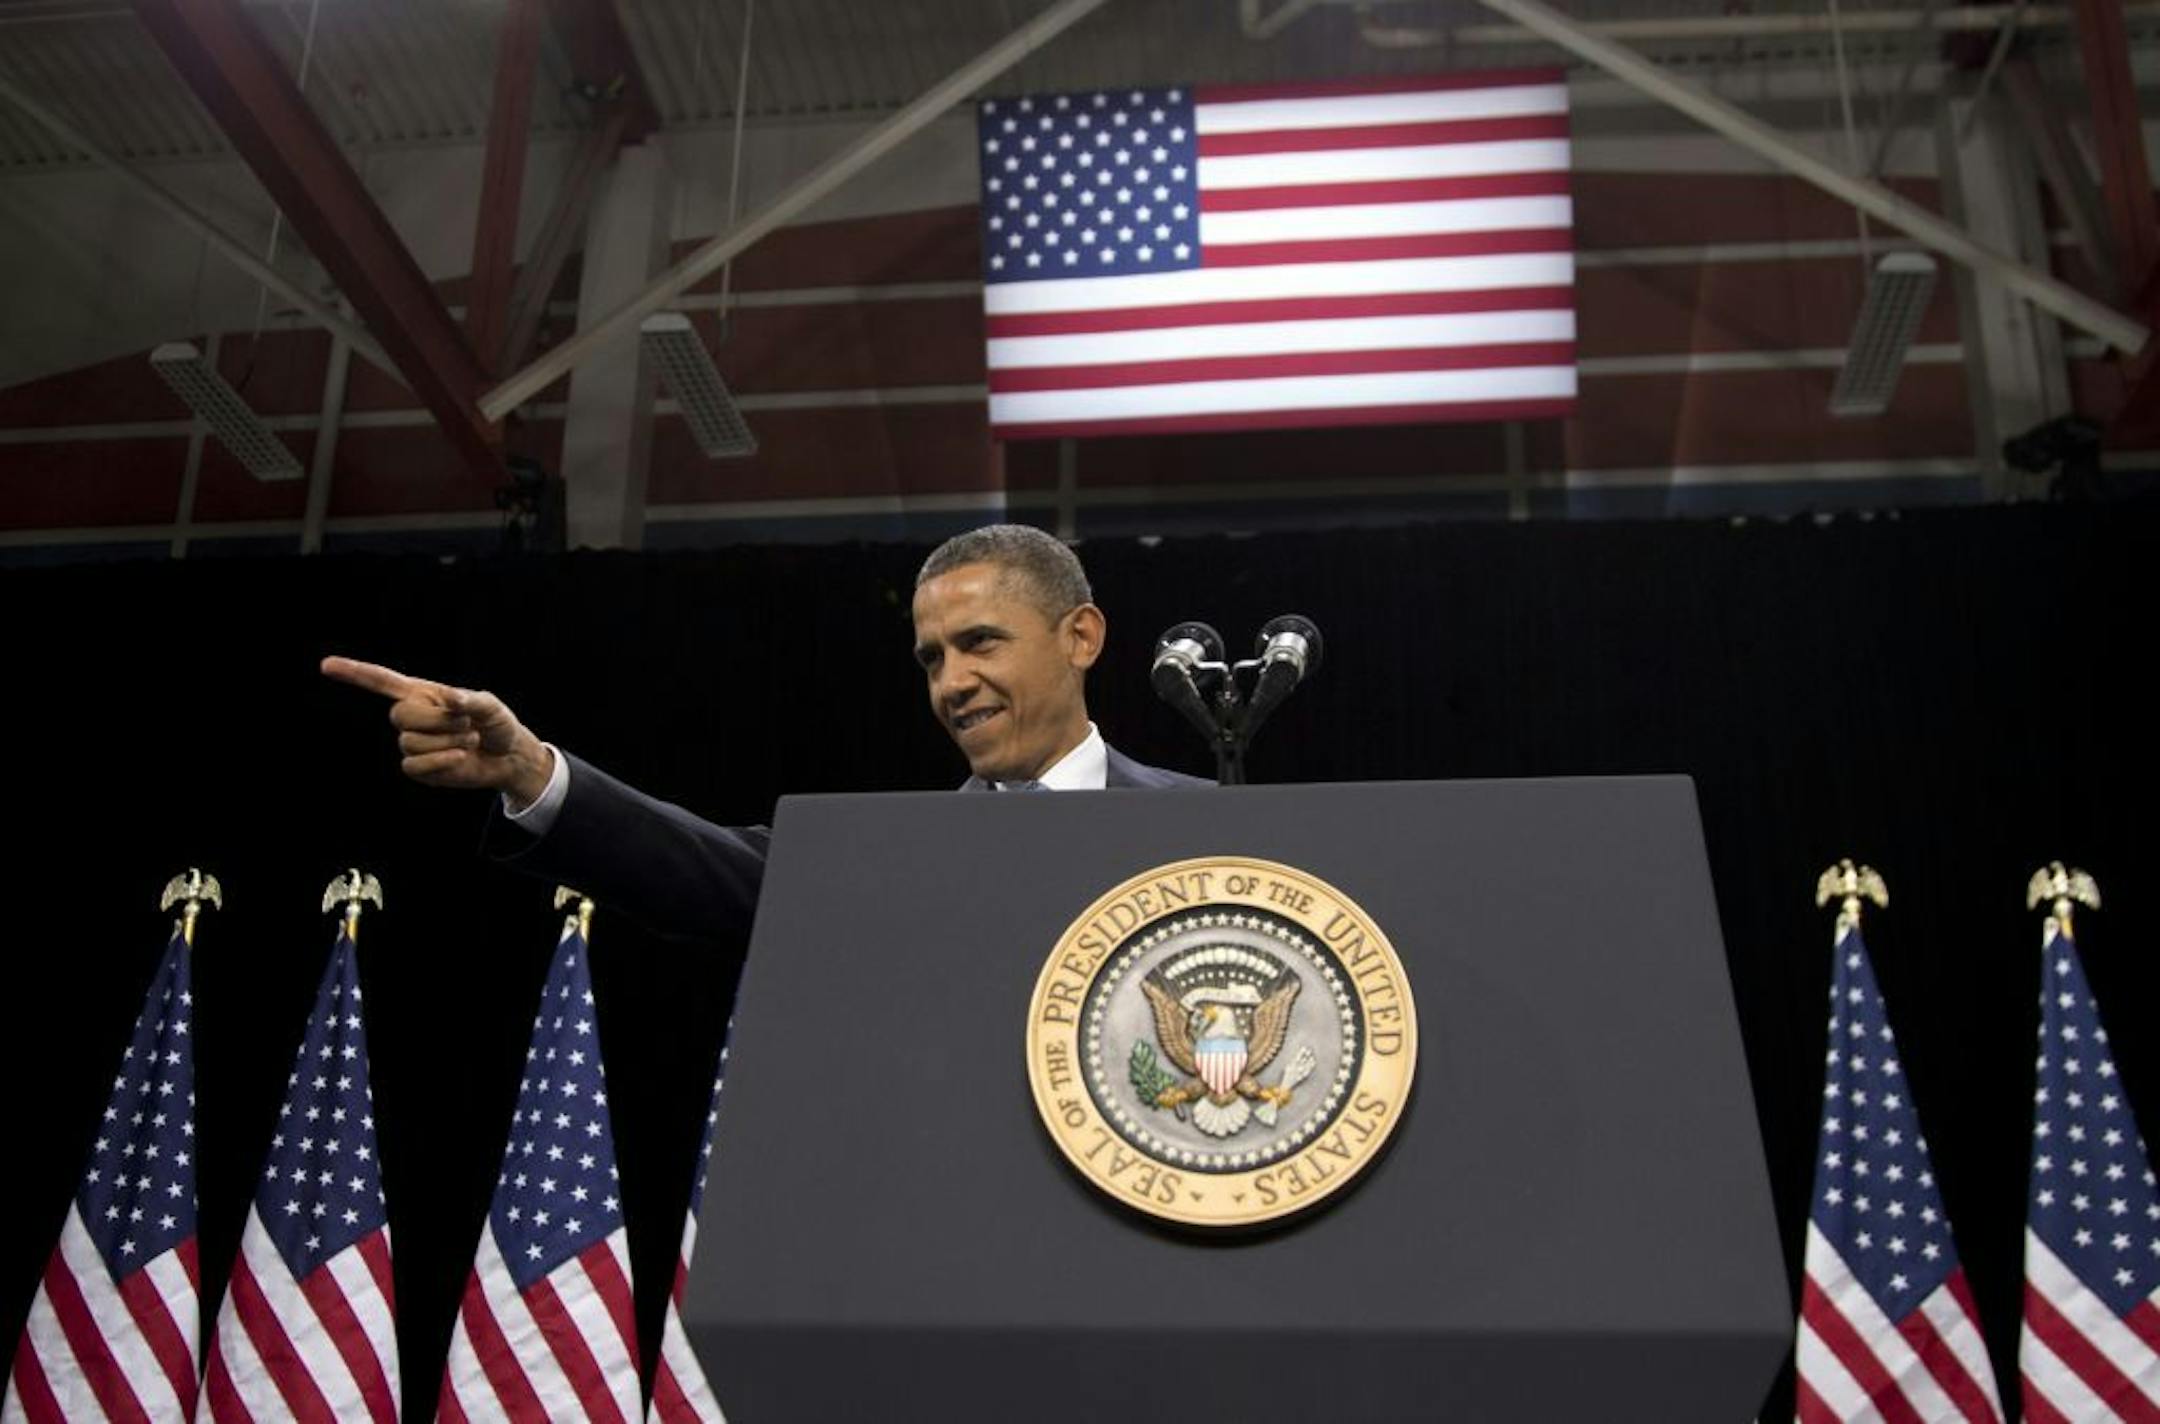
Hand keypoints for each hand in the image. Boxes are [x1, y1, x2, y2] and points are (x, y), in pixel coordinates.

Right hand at [321, 656, 554, 807]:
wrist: (507, 757)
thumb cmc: (497, 724)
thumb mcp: (491, 707)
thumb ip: (472, 701)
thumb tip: (451, 699)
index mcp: (423, 693)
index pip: (382, 681)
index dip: (354, 673)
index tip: (326, 665)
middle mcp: (413, 716)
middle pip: (399, 715)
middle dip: (437, 721)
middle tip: (465, 724)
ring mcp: (413, 742)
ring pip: (410, 743)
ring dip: (446, 742)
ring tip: (467, 740)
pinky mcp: (419, 767)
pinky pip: (414, 765)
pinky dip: (440, 761)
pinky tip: (459, 758)